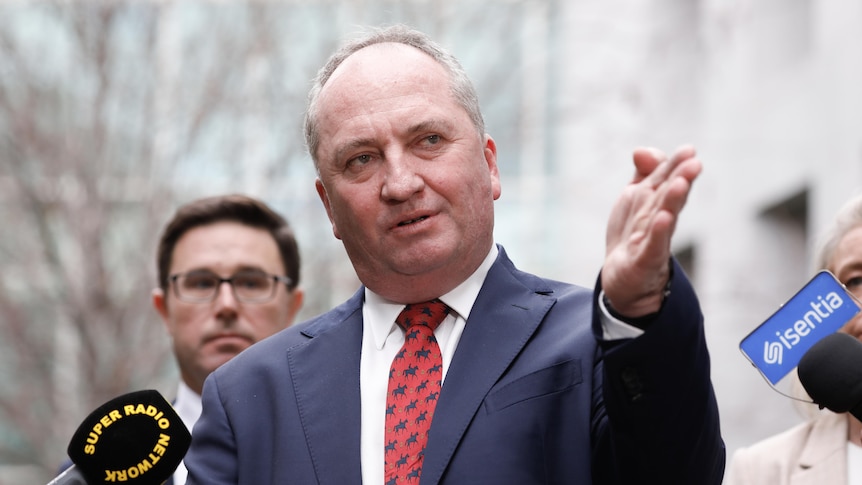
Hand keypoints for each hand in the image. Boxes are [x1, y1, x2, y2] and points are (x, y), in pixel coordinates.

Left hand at [601, 145, 701, 317]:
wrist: (623, 279)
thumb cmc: (633, 234)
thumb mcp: (635, 198)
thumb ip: (643, 173)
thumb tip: (641, 150)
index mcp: (657, 203)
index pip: (668, 181)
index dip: (676, 165)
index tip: (688, 150)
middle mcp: (659, 220)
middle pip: (670, 197)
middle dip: (681, 179)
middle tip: (693, 163)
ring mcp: (653, 241)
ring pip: (664, 218)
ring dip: (672, 201)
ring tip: (680, 183)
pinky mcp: (645, 261)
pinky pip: (653, 245)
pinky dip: (659, 232)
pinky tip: (664, 219)